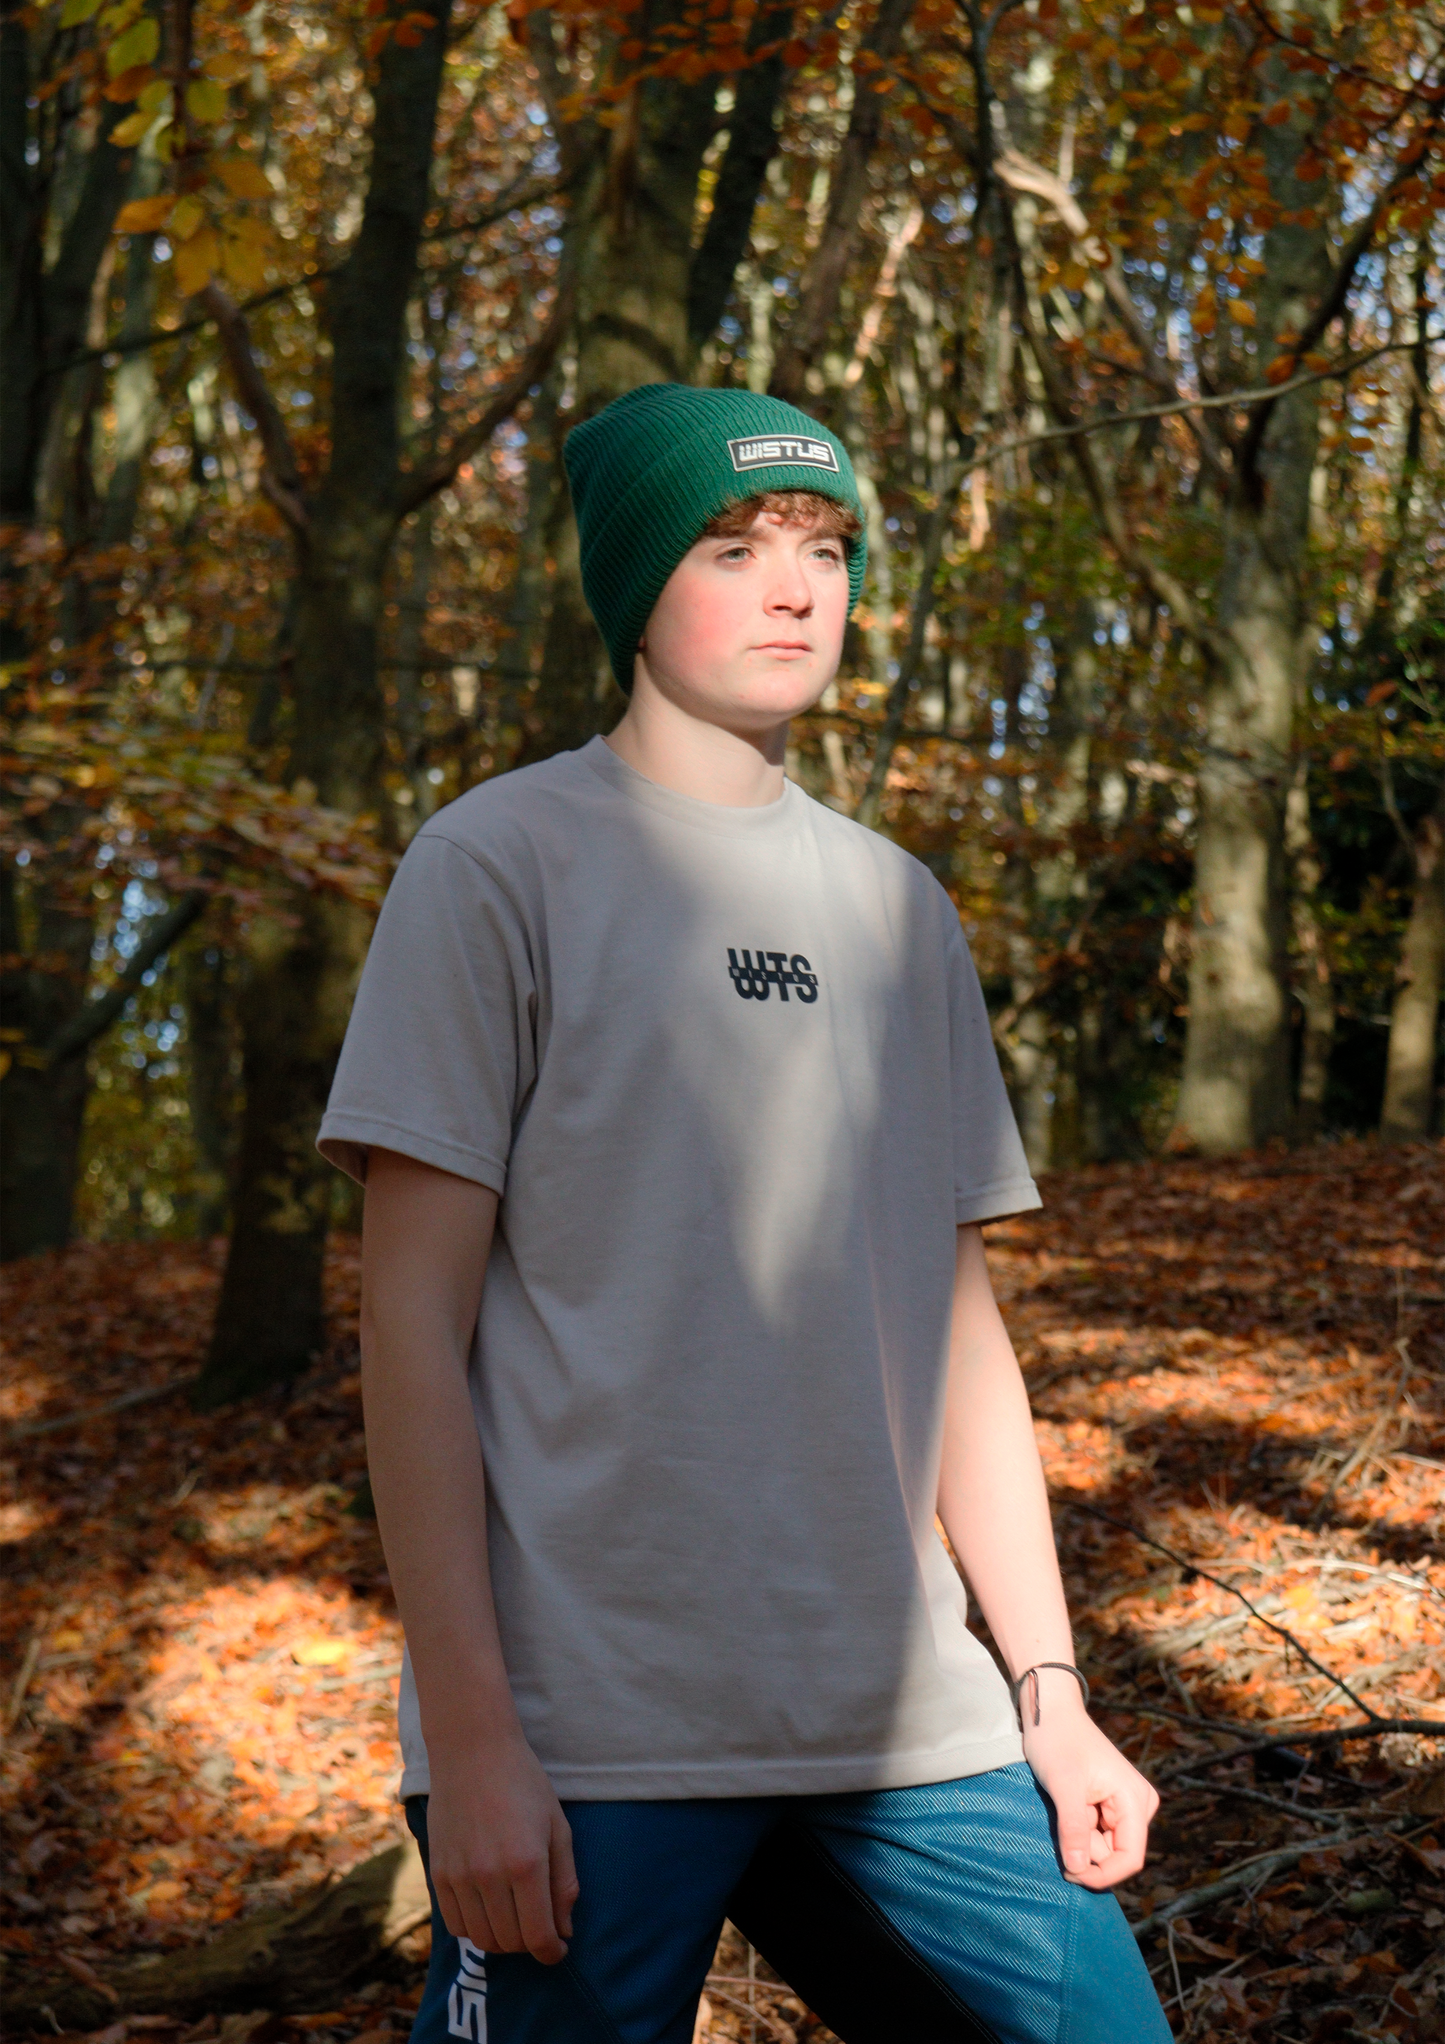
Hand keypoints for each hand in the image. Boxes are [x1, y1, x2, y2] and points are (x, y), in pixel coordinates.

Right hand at [425, 1729, 578, 1963]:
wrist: (473, 1750)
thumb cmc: (524, 1783)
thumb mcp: (557, 1827)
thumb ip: (564, 1882)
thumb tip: (565, 1930)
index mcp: (526, 1864)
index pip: (538, 1936)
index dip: (552, 1952)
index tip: (559, 1950)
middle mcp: (490, 1876)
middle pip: (510, 1942)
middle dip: (530, 1944)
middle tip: (540, 1926)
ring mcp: (459, 1876)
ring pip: (481, 1938)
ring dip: (503, 1938)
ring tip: (516, 1917)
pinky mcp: (438, 1872)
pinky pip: (455, 1924)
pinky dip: (475, 1927)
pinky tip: (489, 1908)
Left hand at [1020, 1688, 1158, 1890]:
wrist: (1051, 1711)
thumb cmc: (1057, 1740)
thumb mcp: (1062, 1785)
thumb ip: (1073, 1829)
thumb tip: (1078, 1870)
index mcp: (1135, 1799)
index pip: (1130, 1858)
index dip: (1102, 1875)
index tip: (1069, 1874)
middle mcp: (1138, 1804)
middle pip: (1115, 1853)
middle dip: (1085, 1848)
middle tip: (1061, 1818)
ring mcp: (1125, 1805)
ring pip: (1103, 1845)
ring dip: (1079, 1837)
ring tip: (1065, 1803)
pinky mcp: (1111, 1804)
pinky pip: (1097, 1832)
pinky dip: (1078, 1828)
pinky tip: (1068, 1803)